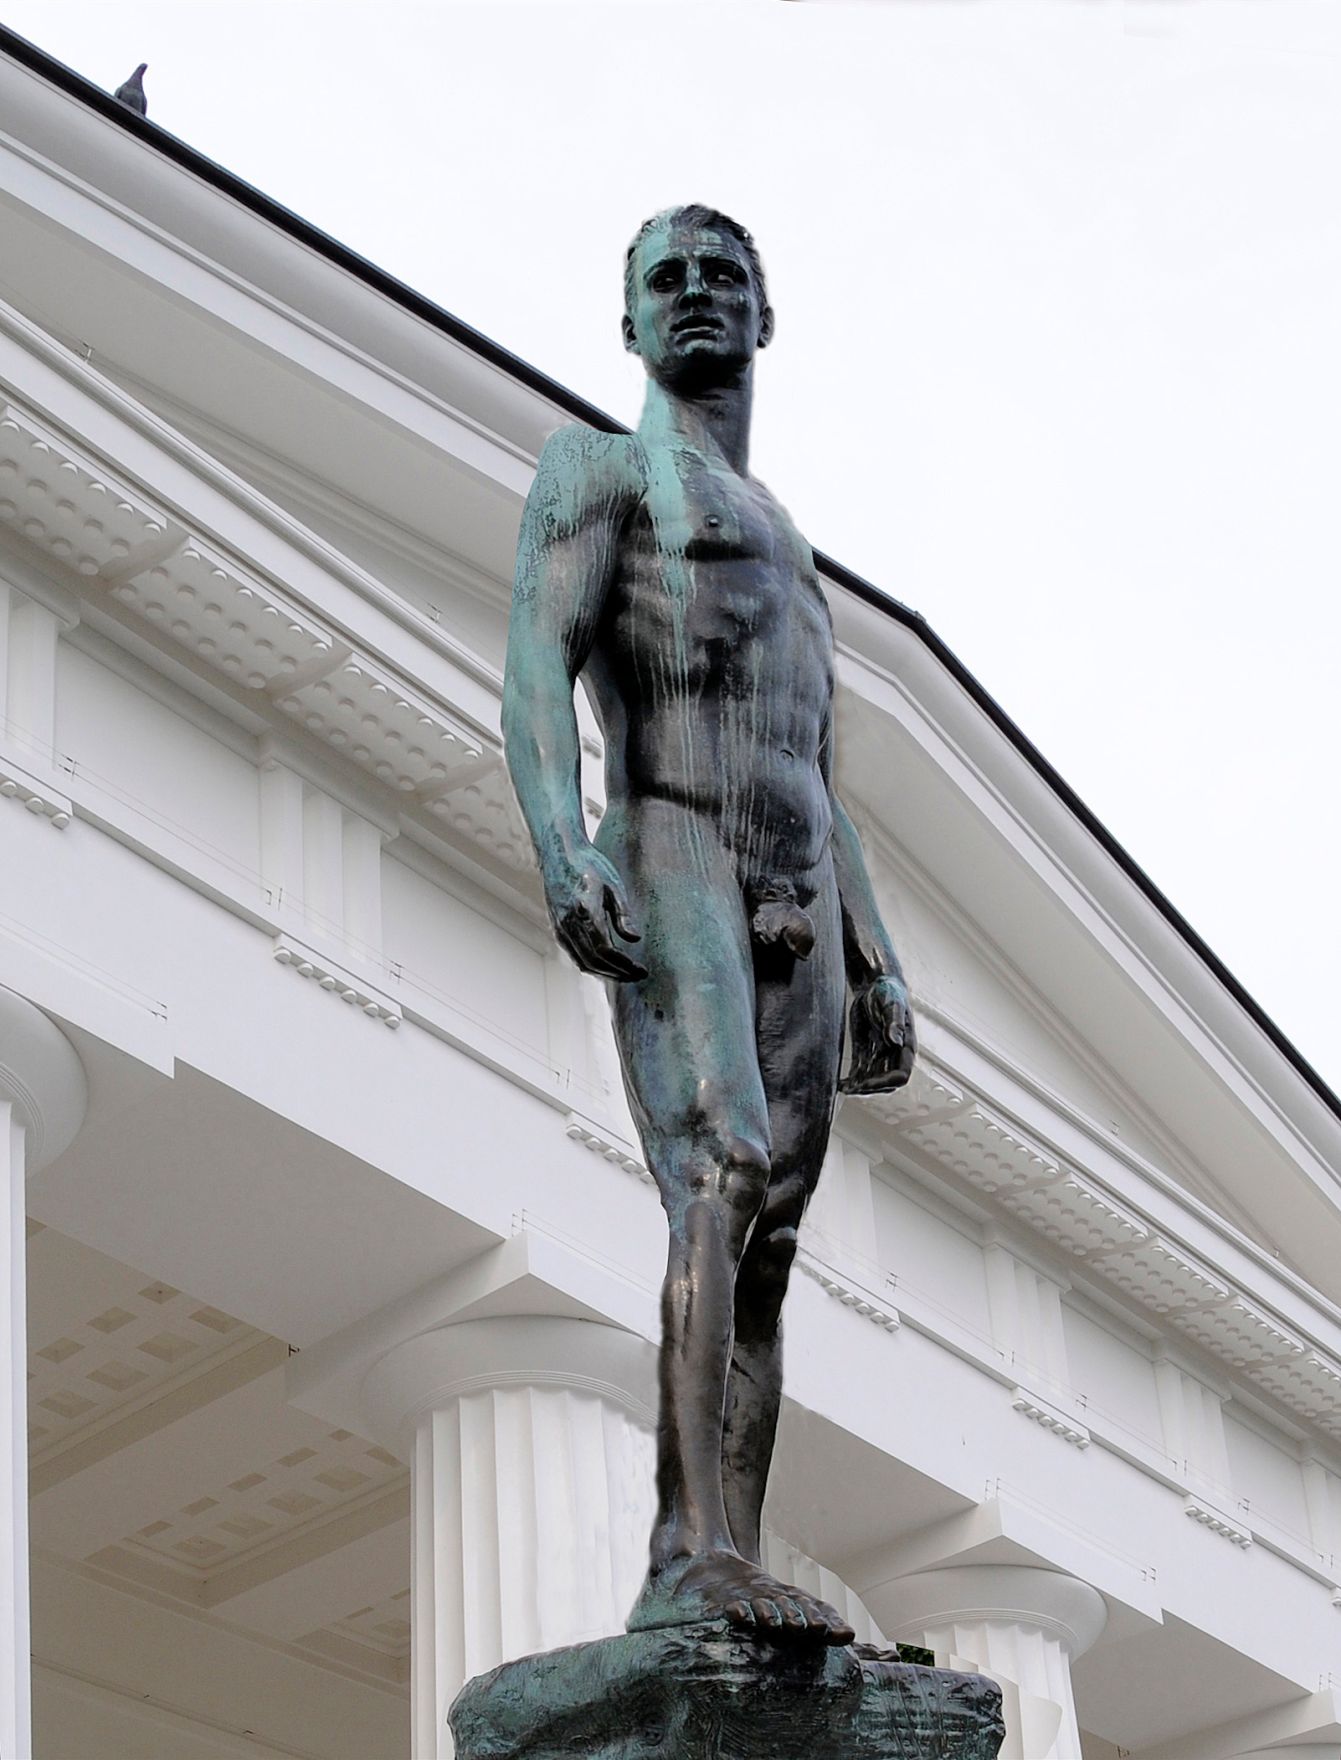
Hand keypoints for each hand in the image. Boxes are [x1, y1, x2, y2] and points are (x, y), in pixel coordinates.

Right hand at [544, 846, 646, 981]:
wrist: (559, 853)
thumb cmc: (590, 865)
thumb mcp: (613, 884)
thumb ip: (623, 913)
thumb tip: (635, 939)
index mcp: (585, 910)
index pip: (605, 949)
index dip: (624, 964)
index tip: (641, 969)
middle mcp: (568, 923)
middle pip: (594, 961)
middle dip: (618, 973)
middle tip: (638, 976)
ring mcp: (560, 928)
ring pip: (582, 962)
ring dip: (605, 973)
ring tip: (626, 975)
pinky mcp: (558, 929)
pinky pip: (575, 955)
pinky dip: (593, 965)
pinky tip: (608, 965)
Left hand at [840, 975, 914, 1094]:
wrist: (875, 984)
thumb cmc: (888, 992)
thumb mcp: (892, 1005)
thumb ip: (894, 1023)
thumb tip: (896, 1041)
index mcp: (905, 1046)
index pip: (900, 1075)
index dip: (885, 1082)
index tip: (867, 1083)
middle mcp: (894, 1054)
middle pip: (886, 1082)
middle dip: (871, 1088)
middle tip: (852, 1088)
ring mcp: (880, 1054)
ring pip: (873, 1080)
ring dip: (860, 1087)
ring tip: (844, 1088)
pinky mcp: (866, 1051)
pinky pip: (861, 1071)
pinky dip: (852, 1080)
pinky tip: (841, 1084)